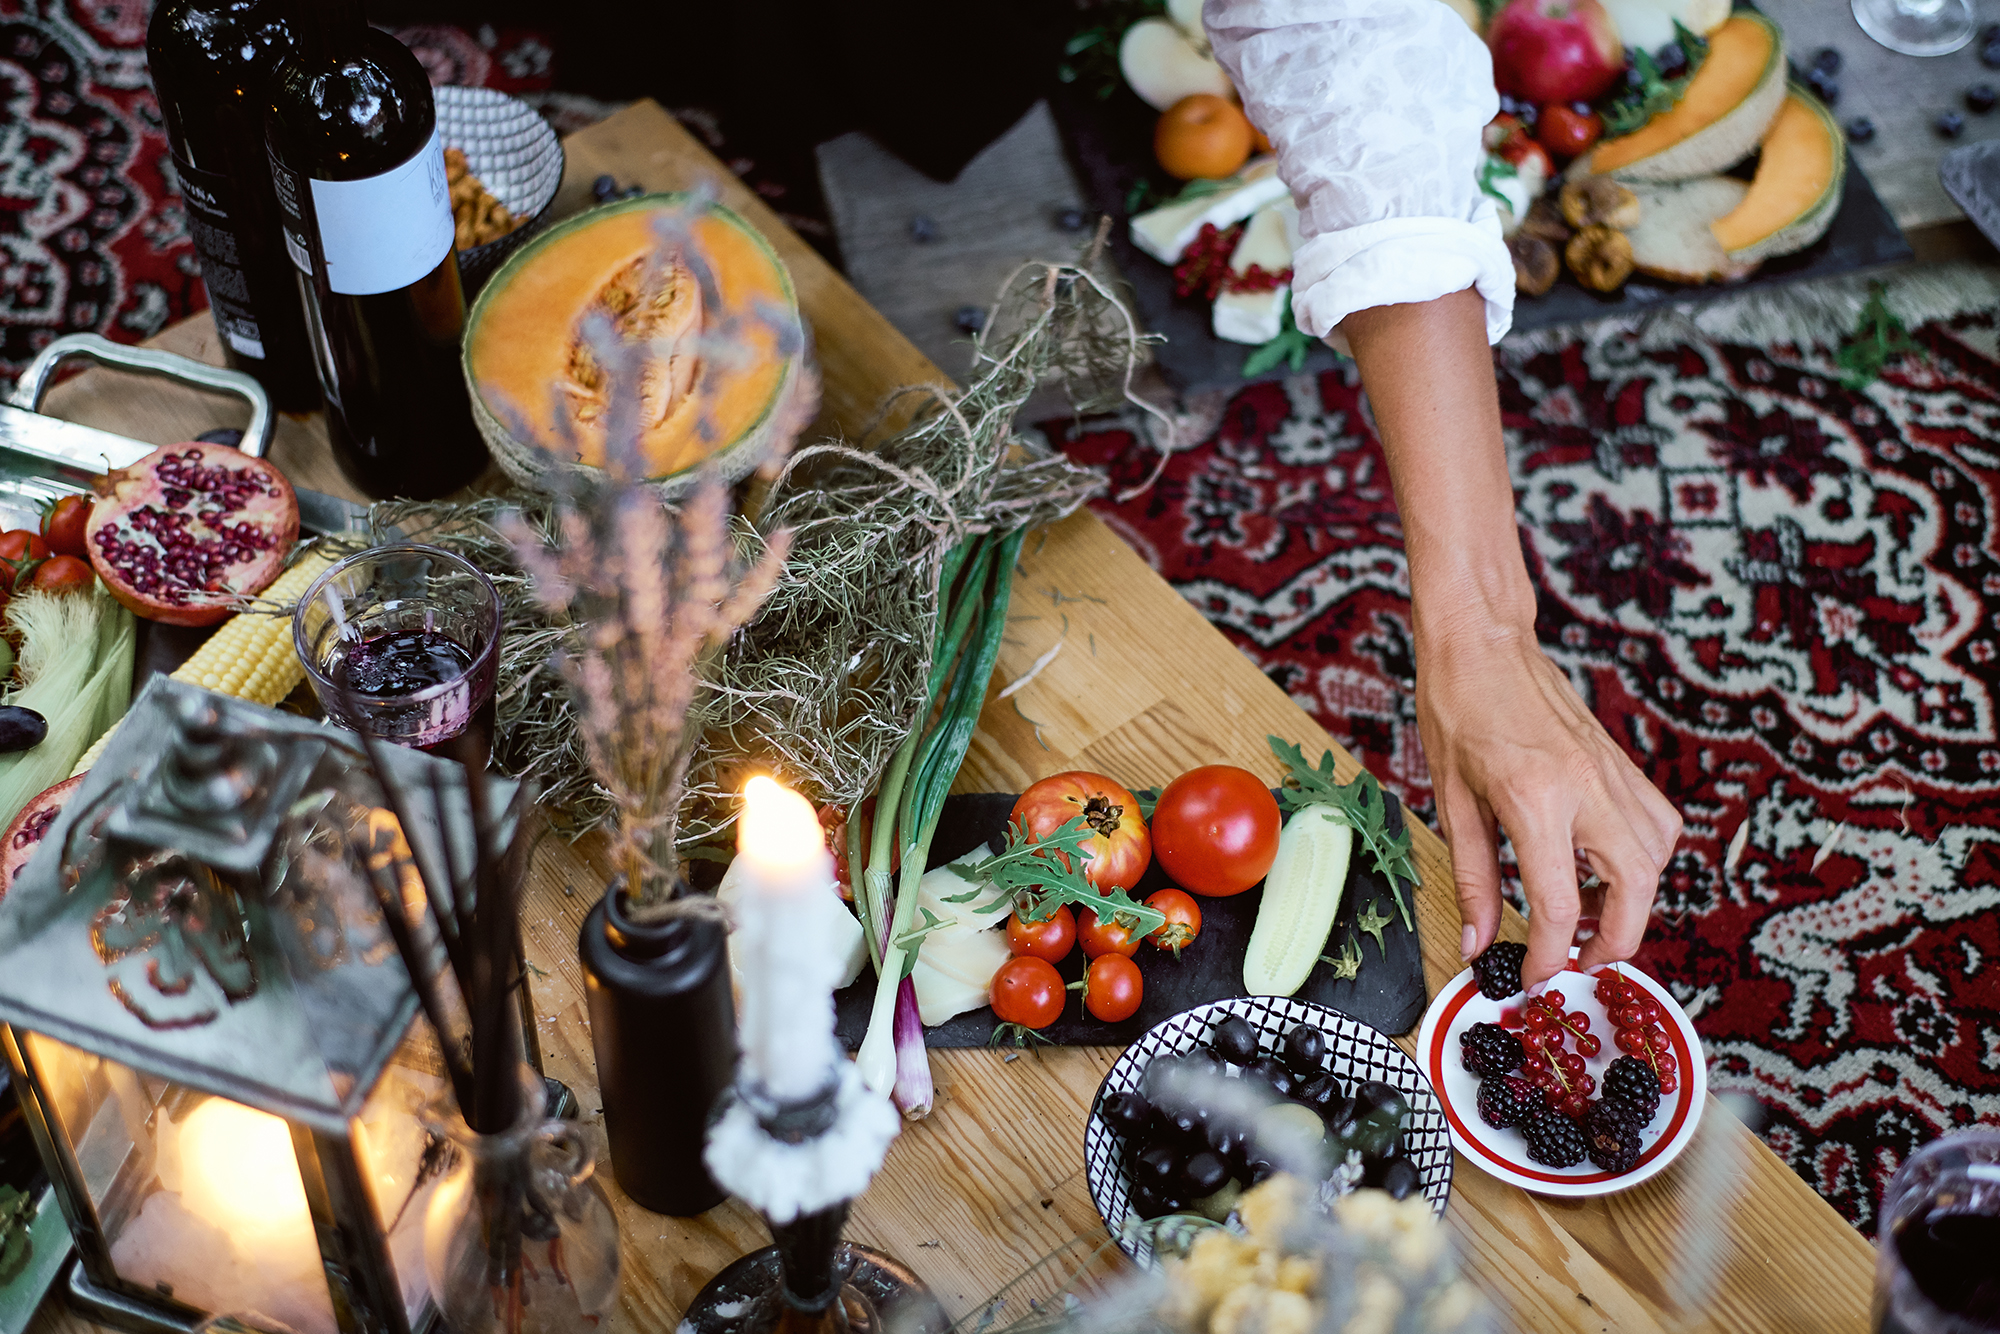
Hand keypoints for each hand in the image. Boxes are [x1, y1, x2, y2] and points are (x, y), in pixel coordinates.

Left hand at [1415, 618, 1681, 988]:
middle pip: (1635, 888)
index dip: (1549, 954)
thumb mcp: (1450, 800)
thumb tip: (1477, 942)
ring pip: (1657, 856)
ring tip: (1589, 914)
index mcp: (1534, 799)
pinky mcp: (1620, 761)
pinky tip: (1604, 865)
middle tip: (1578, 959)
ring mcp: (1611, 771)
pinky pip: (1657, 822)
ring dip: (1634, 899)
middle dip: (1616, 939)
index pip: (1560, 904)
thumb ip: (1471, 877)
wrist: (1482, 642)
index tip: (1535, 974)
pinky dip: (1644, 857)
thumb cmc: (1455, 709)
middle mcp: (1586, 786)